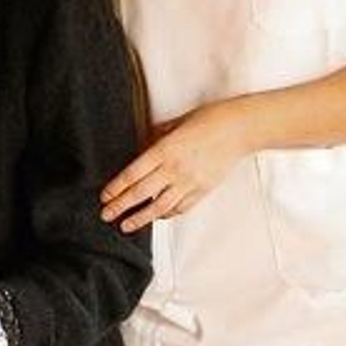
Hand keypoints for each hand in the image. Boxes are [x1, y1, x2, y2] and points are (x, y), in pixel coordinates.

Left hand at [100, 99, 251, 232]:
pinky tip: (156, 217)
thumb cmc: (210, 119)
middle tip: (105, 215)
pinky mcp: (203, 190)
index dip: (116, 188)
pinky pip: (180, 207)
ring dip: (141, 218)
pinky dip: (166, 214)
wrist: (240, 129)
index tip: (104, 196)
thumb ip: (156, 137)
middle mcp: (175, 169)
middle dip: (121, 206)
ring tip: (126, 226)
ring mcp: (190, 182)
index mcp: (165, 150)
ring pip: (160, 207)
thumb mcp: (177, 123)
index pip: (133, 174)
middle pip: (141, 193)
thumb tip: (141, 148)